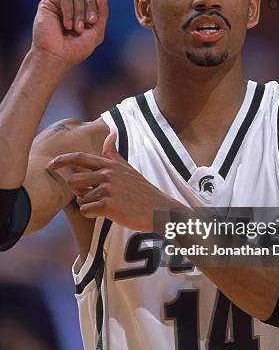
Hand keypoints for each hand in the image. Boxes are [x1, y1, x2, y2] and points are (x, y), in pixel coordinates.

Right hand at [32, 0, 108, 67]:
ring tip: (76, 29)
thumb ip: (102, 13)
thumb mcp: (96, 33)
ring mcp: (61, 4)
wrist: (56, 56)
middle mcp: (73, 6)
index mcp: (84, 13)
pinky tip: (66, 24)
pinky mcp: (49, 3)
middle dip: (93, 7)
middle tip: (90, 22)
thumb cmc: (76, 50)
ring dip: (80, 13)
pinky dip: (69, 12)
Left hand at [47, 133, 177, 230]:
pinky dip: (92, 215)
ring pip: (80, 199)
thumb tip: (110, 134)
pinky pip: (86, 211)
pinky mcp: (108, 205)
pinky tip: (107, 213)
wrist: (158, 210)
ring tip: (107, 205)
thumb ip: (114, 153)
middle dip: (79, 192)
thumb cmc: (142, 191)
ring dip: (89, 205)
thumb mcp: (128, 169)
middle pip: (73, 181)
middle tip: (94, 197)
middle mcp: (107, 174)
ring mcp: (107, 189)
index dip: (62, 160)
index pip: (80, 157)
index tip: (50, 164)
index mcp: (110, 165)